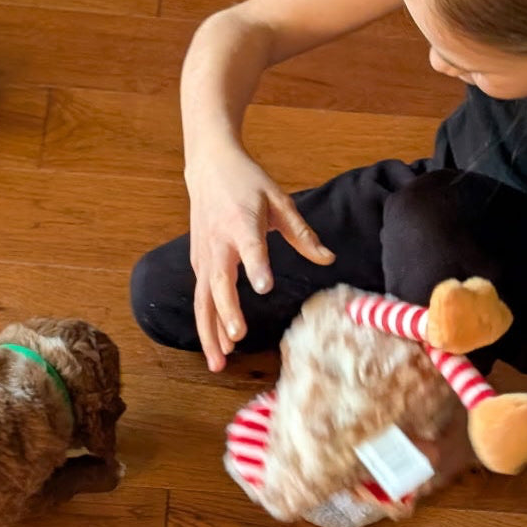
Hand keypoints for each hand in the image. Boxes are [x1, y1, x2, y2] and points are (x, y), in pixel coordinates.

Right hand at [186, 148, 333, 370]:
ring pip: (203, 297)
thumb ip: (302, 233)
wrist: (208, 165)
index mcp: (243, 221)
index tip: (264, 287)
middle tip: (238, 338)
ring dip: (209, 331)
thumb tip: (329, 259)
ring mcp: (204, 253)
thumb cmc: (246, 181)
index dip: (256, 266)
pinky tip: (217, 344)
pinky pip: (200, 296)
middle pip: (219, 281)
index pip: (250, 246)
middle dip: (226, 312)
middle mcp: (219, 241)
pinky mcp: (198, 260)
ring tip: (219, 361)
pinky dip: (206, 321)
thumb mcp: (279, 200)